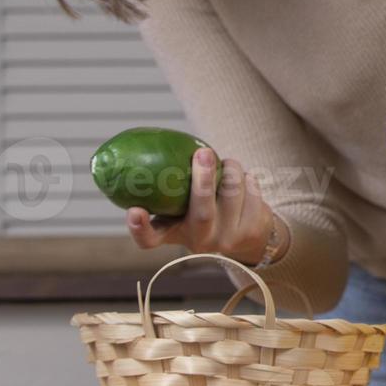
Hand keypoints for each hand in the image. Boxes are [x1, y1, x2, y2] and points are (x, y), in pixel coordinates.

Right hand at [125, 147, 277, 262]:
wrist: (250, 237)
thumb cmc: (208, 211)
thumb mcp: (185, 207)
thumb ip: (173, 187)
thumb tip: (157, 143)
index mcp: (175, 233)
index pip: (150, 239)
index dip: (139, 227)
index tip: (134, 211)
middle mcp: (200, 241)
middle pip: (201, 214)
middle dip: (203, 180)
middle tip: (202, 152)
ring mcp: (227, 238)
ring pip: (232, 193)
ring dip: (232, 168)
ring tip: (227, 163)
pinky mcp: (251, 230)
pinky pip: (252, 191)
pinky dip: (247, 177)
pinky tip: (243, 180)